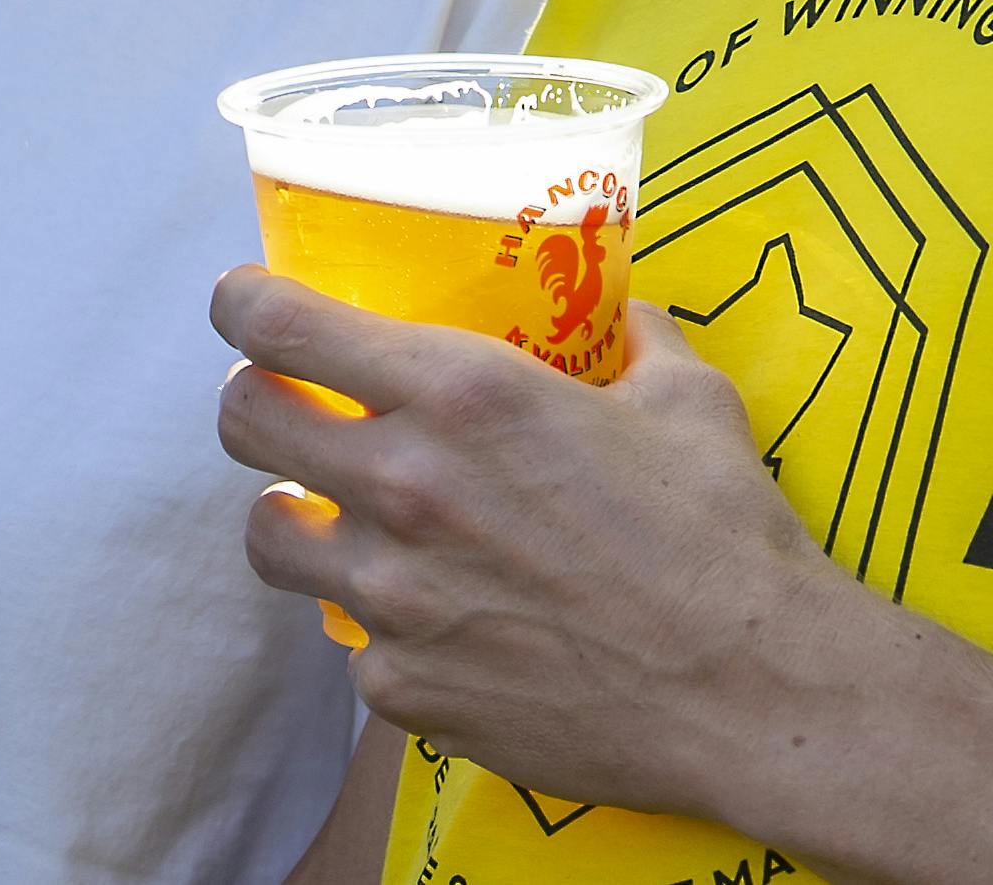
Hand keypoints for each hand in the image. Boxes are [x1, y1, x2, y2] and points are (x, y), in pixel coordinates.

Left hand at [211, 265, 852, 816]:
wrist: (751, 690)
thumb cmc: (724, 536)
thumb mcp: (688, 400)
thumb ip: (641, 342)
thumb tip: (632, 315)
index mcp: (463, 392)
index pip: (280, 326)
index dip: (242, 304)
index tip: (242, 302)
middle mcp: (405, 486)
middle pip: (243, 419)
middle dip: (256, 400)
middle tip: (293, 406)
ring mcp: (393, 597)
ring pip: (267, 536)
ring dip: (296, 516)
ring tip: (341, 518)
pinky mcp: (403, 687)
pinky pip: (352, 644)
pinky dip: (383, 627)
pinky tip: (440, 620)